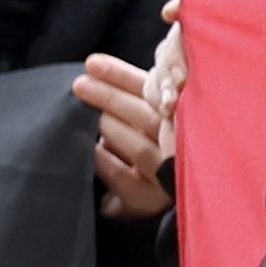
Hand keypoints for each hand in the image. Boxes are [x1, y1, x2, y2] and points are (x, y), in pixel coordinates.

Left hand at [74, 39, 183, 215]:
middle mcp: (182, 149)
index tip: (92, 63)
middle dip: (111, 97)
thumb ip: (141, 93)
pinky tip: (89, 148)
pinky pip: (126, 179)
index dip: (123, 76)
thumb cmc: (145, 148)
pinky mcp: (150, 203)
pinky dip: (105, 162)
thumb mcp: (147, 117)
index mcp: (184, 120)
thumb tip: (101, 65)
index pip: (155, 93)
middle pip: (148, 118)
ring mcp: (168, 178)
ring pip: (139, 148)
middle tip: (80, 84)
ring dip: (109, 126)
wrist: (154, 199)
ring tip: (84, 112)